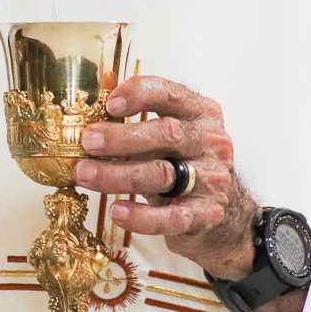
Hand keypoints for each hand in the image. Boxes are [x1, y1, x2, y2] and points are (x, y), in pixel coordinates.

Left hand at [75, 76, 259, 280]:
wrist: (225, 210)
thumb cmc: (183, 163)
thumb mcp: (167, 136)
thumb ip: (137, 123)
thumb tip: (87, 112)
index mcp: (200, 113)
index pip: (171, 94)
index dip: (140, 94)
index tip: (111, 103)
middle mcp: (210, 142)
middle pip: (165, 134)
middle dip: (121, 138)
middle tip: (88, 141)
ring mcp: (211, 179)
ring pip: (161, 174)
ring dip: (117, 175)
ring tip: (85, 174)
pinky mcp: (206, 214)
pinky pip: (170, 217)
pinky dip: (141, 216)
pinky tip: (117, 211)